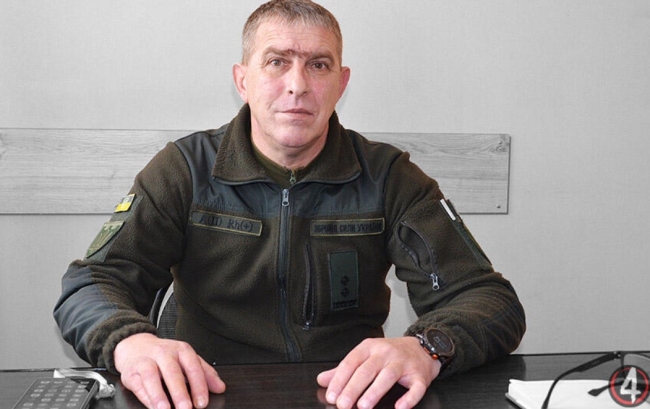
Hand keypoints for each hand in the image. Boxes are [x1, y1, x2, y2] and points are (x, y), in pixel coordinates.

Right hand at [114, 333, 225, 408]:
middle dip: (180, 392)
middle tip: (186, 408)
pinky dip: (146, 397)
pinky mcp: (131, 372)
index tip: (202, 402)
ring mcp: (146, 361)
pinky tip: (153, 406)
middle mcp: (164, 353)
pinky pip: (138, 385)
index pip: (193, 367)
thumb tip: (220, 387)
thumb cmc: (165, 355)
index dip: (198, 386)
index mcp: (182, 350)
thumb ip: (205, 373)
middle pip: (172, 372)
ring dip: (159, 395)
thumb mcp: (187, 359)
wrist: (136, 345)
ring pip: (152, 377)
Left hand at [316, 337, 439, 408]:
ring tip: (364, 406)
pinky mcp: (420, 375)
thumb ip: (344, 369)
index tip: (331, 395)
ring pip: (388, 376)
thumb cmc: (390, 354)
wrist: (422, 347)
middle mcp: (386, 353)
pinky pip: (416, 387)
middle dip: (353, 388)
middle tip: (343, 404)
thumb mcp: (366, 356)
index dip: (340, 380)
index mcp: (369, 347)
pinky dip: (408, 399)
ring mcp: (404, 363)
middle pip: (367, 370)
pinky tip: (399, 407)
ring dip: (375, 391)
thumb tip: (322, 380)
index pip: (351, 362)